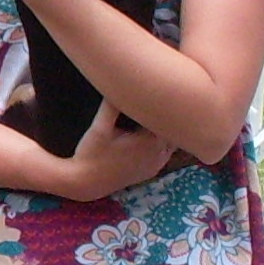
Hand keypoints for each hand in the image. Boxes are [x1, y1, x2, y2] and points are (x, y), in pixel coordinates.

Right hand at [50, 100, 180, 201]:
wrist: (85, 183)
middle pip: (178, 131)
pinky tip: (154, 135)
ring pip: (174, 144)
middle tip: (168, 96)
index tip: (166, 90)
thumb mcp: (98, 127)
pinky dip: (164, 144)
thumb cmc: (91, 152)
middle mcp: (158, 154)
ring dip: (169, 131)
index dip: (171, 104)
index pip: (172, 119)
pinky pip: (165, 154)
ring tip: (162, 115)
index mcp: (150, 141)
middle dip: (172, 116)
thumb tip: (118, 81)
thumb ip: (111, 105)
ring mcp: (156, 164)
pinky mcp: (151, 171)